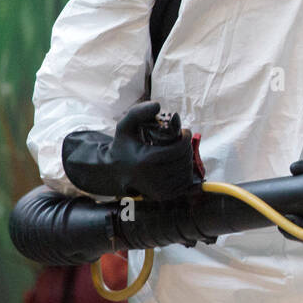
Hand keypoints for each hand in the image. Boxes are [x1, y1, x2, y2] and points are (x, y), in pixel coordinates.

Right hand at [62, 101, 197, 199]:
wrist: (114, 172)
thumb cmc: (123, 146)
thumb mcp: (125, 126)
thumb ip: (138, 112)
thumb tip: (158, 105)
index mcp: (145, 161)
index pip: (179, 148)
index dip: (186, 137)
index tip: (184, 131)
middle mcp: (153, 178)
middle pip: (184, 159)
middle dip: (188, 147)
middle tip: (183, 140)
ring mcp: (159, 190)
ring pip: (187, 171)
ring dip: (188, 159)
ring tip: (180, 151)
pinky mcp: (163, 196)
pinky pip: (185, 183)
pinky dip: (186, 172)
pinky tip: (179, 163)